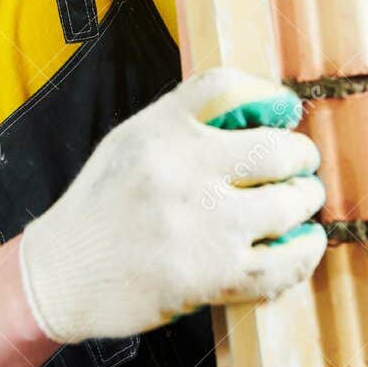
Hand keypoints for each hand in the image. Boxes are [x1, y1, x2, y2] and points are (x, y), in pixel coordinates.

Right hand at [17, 66, 328, 343]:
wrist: (62, 273)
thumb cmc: (102, 205)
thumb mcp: (131, 141)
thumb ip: (186, 119)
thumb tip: (264, 109)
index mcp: (160, 132)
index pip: (230, 88)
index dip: (271, 96)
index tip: (287, 110)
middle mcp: (184, 173)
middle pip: (278, 150)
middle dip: (302, 157)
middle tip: (302, 165)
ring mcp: (203, 228)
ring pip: (289, 205)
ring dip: (306, 201)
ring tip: (302, 202)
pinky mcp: (212, 278)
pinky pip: (282, 263)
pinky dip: (303, 252)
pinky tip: (305, 244)